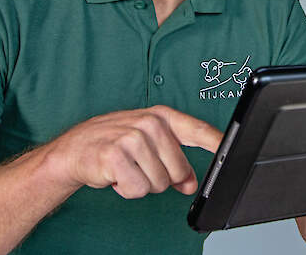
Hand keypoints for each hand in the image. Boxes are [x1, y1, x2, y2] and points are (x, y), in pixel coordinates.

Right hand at [44, 105, 222, 198]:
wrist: (72, 150)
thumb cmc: (112, 144)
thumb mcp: (147, 146)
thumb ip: (173, 160)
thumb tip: (191, 182)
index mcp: (161, 117)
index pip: (198, 130)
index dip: (217, 142)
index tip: (233, 149)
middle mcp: (149, 123)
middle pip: (178, 170)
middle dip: (160, 178)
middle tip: (139, 167)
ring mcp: (132, 137)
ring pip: (158, 183)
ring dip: (141, 184)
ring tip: (126, 168)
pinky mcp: (115, 155)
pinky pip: (137, 189)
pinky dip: (126, 189)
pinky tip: (115, 174)